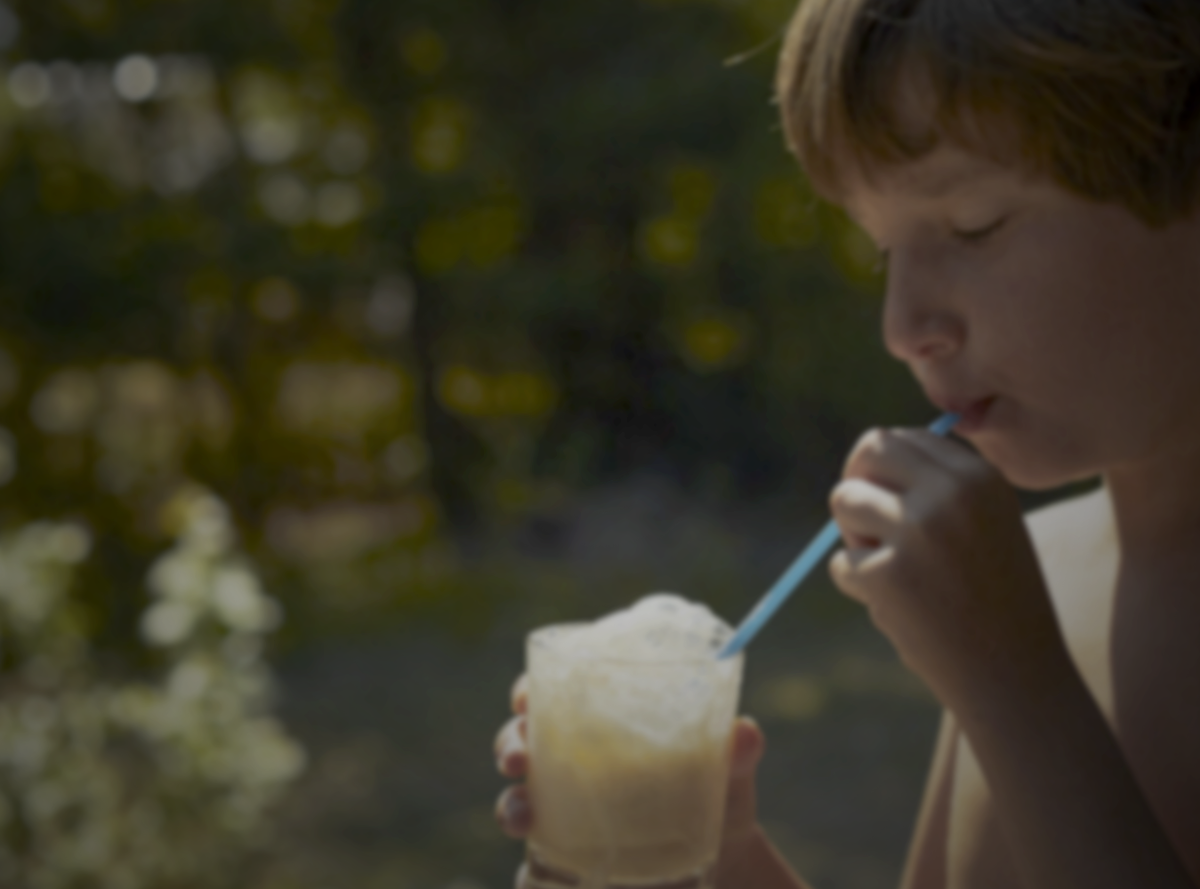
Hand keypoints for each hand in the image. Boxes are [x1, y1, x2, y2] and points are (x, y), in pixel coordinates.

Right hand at [493, 675, 767, 888]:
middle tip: (518, 758)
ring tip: (522, 812)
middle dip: (510, 741)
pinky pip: (528, 835)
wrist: (719, 861)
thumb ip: (736, 751)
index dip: (530, 688)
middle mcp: (575, 751)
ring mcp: (562, 797)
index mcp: (606, 716)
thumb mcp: (729, 770)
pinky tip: (529, 839)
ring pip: (517, 786)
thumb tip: (745, 733)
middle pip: (523, 732)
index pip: (555, 688)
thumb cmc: (717, 793)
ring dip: (510, 798)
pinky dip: (520, 835)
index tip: (526, 697)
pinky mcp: (559, 841)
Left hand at [828, 428, 1068, 712]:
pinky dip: (857, 586)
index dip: (881, 468)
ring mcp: (918, 532)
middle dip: (857, 484)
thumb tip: (864, 458)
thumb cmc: (994, 601)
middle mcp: (952, 493)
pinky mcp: (887, 575)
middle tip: (864, 524)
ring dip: (854, 537)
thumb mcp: (986, 526)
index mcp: (980, 477)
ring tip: (892, 572)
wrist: (1017, 676)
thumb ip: (937, 488)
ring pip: (844, 501)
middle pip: (868, 451)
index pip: (904, 438)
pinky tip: (899, 609)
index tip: (885, 497)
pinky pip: (840, 564)